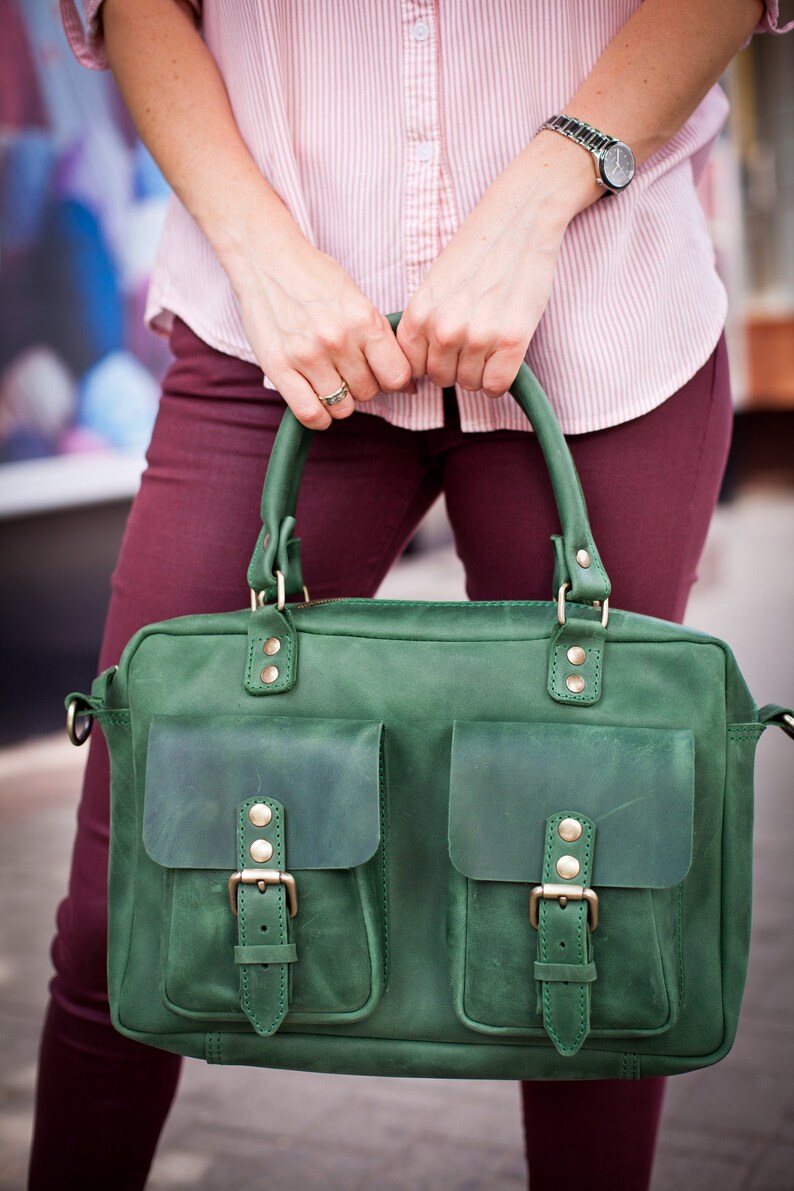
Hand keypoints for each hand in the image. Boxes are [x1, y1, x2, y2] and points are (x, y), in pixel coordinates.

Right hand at [231, 227, 414, 428]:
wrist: (265, 259)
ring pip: (342, 407)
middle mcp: (338, 340)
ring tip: (332, 381)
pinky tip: (317, 401)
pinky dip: (319, 416)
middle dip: (364, 385)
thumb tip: (405, 383)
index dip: (394, 380)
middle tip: (350, 370)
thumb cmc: (314, 277)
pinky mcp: (279, 367)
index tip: (384, 375)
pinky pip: (310, 414)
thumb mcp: (356, 298)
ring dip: (341, 401)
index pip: (397, 376)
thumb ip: (378, 336)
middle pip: (369, 392)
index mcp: (364, 320)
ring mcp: (307, 355)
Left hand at [397, 134, 596, 395]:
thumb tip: (421, 367)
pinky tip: (504, 358)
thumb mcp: (435, 283)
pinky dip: (500, 379)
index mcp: (420, 313)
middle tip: (472, 345)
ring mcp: (478, 336)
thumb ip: (425, 322)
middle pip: (441, 379)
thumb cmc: (478, 249)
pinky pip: (496, 386)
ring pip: (470, 385)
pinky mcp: (512, 340)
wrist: (519, 218)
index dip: (429, 364)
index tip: (443, 354)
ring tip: (490, 344)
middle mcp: (444, 328)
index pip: (412, 368)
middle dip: (456, 368)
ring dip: (480, 372)